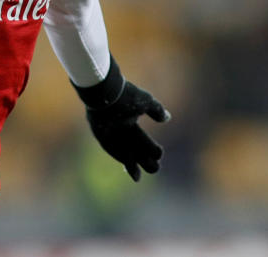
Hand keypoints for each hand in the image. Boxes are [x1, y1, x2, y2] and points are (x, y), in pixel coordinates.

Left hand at [73, 56, 169, 180]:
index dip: (150, 148)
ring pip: (123, 152)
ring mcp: (109, 132)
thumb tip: (167, 117)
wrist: (106, 90)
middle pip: (133, 148)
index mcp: (129, 121)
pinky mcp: (100, 134)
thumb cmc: (126, 94)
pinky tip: (131, 169)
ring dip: (132, 164)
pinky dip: (121, 160)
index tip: (158, 155)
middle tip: (154, 167)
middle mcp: (119, 129)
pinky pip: (111, 150)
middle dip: (144, 159)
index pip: (141, 139)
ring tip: (139, 176)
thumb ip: (156, 110)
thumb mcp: (145, 101)